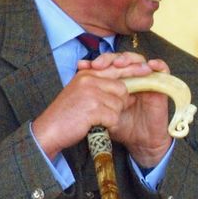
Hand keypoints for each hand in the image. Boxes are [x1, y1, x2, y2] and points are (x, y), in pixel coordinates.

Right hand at [31, 52, 173, 163]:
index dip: (133, 69)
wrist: (49, 130)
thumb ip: (100, 87)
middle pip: (122, 88)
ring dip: (112, 115)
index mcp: (87, 74)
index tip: (148, 69)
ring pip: (119, 104)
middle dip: (121, 102)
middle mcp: (89, 79)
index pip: (115, 68)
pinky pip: (114, 116)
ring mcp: (91, 93)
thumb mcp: (81, 94)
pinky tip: (97, 125)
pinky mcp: (93, 108)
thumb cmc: (67, 115)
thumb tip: (125, 89)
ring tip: (95, 119)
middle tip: (106, 112)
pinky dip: (109, 124)